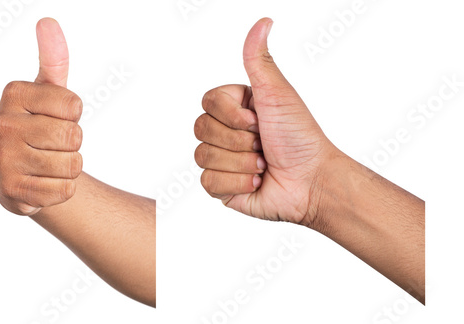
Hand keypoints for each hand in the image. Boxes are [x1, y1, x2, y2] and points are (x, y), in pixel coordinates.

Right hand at [0, 18, 82, 215]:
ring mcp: (5, 159)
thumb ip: (53, 60)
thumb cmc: (37, 126)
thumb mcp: (46, 92)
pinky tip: (42, 182)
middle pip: (74, 136)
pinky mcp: (14, 191)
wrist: (16, 174)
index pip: (74, 105)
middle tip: (51, 144)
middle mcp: (2, 124)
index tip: (53, 117)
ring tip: (46, 163)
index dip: (72, 115)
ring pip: (73, 165)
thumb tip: (48, 21)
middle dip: (72, 143)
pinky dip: (61, 189)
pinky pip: (65, 190)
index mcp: (13, 94)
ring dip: (68, 167)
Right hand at [194, 18, 338, 224]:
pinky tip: (256, 181)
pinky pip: (208, 183)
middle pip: (201, 129)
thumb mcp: (277, 94)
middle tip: (263, 143)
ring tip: (263, 163)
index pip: (208, 102)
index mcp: (236, 108)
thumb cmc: (299, 137)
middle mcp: (226, 132)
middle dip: (238, 140)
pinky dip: (237, 184)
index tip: (259, 120)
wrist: (310, 181)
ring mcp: (222, 159)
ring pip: (203, 156)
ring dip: (240, 162)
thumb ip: (259, 60)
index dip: (232, 114)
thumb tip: (262, 22)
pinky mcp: (221, 187)